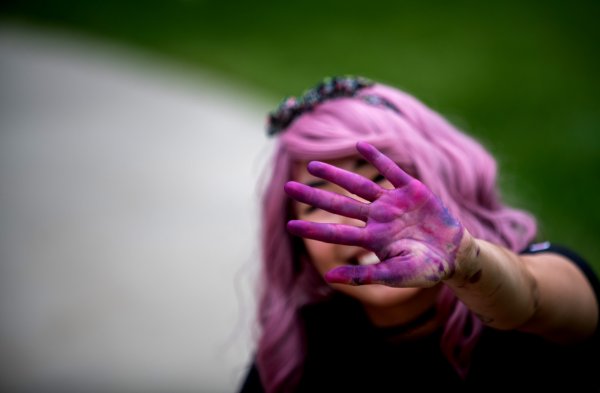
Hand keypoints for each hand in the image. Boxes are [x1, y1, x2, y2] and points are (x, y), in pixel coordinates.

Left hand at [285, 141, 464, 286]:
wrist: (455, 254)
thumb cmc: (425, 269)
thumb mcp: (395, 275)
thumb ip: (364, 276)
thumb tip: (328, 279)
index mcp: (372, 239)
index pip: (336, 233)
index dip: (313, 230)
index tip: (289, 225)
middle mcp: (377, 218)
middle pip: (340, 205)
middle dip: (314, 197)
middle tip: (288, 188)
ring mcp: (392, 203)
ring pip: (359, 185)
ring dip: (336, 175)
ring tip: (312, 166)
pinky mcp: (411, 189)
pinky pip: (391, 170)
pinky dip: (377, 158)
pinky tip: (360, 145)